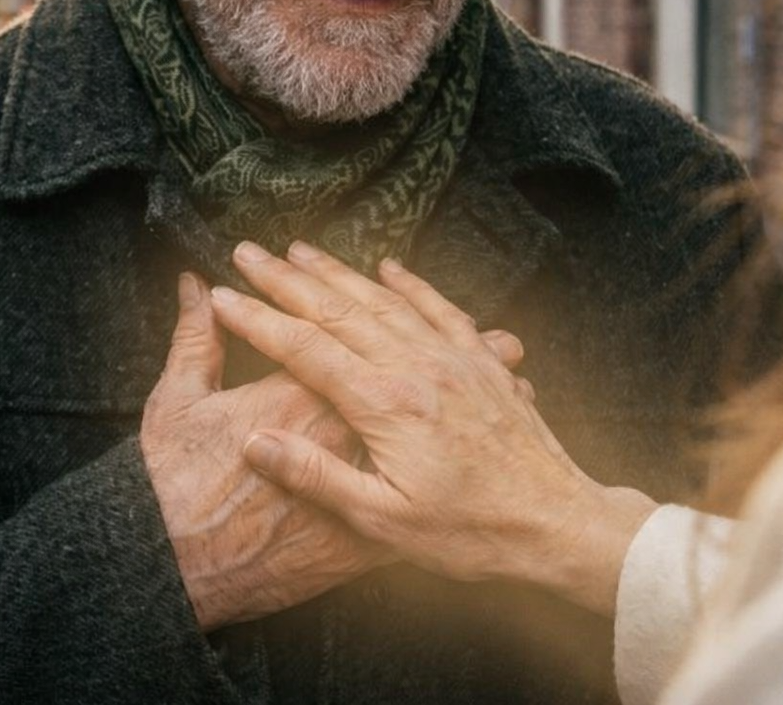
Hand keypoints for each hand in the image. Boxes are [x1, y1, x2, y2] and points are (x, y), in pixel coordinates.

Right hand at [212, 243, 657, 617]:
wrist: (559, 525)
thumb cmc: (471, 533)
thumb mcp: (383, 521)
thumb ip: (316, 477)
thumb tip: (256, 443)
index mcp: (384, 404)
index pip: (304, 348)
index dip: (257, 319)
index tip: (222, 296)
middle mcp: (416, 367)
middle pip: (337, 309)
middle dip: (285, 279)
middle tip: (247, 252)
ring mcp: (452, 359)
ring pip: (382, 300)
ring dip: (336, 272)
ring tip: (299, 249)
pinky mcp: (481, 363)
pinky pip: (440, 308)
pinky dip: (411, 283)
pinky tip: (388, 266)